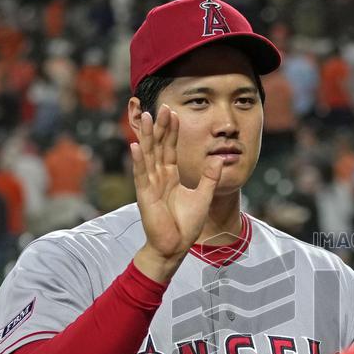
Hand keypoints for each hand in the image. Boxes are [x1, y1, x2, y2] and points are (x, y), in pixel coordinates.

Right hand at [130, 104, 221, 282]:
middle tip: (162, 106)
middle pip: (158, 147)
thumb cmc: (186, 224)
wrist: (175, 246)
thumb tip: (218, 157)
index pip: (170, 148)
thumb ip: (210, 177)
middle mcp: (158, 177)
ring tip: (145, 116)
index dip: (172, 131)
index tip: (174, 112)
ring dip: (146, 136)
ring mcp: (150, 185)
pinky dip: (138, 161)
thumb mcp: (203, 196)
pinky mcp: (145, 196)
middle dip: (159, 127)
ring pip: (148, 156)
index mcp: (170, 176)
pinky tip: (135, 146)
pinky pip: (141, 175)